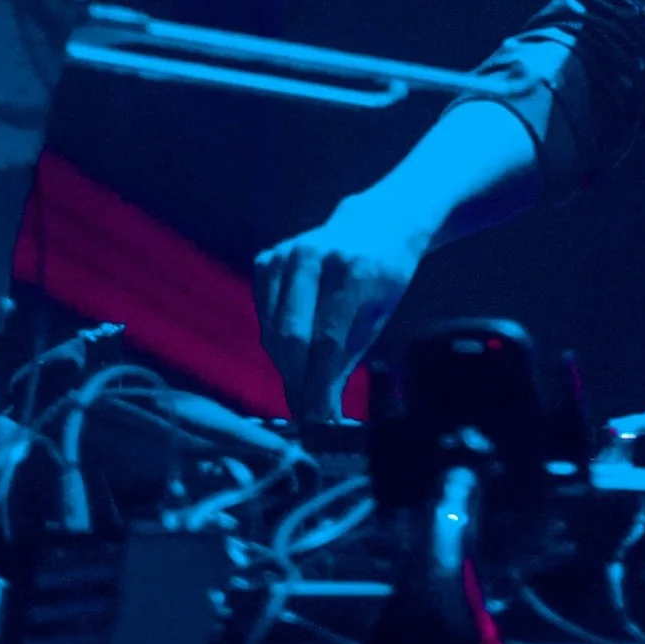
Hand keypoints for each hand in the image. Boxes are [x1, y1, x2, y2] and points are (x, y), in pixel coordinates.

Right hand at [255, 189, 432, 423]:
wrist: (374, 223)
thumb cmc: (382, 275)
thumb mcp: (379, 315)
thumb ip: (347, 360)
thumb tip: (323, 416)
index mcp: (352, 269)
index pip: (327, 342)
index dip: (319, 387)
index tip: (319, 421)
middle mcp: (313, 256)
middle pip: (292, 337)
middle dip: (297, 382)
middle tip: (306, 413)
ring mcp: (286, 253)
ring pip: (273, 330)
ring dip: (285, 365)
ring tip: (304, 382)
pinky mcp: (268, 258)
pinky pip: (262, 315)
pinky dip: (275, 339)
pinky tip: (295, 348)